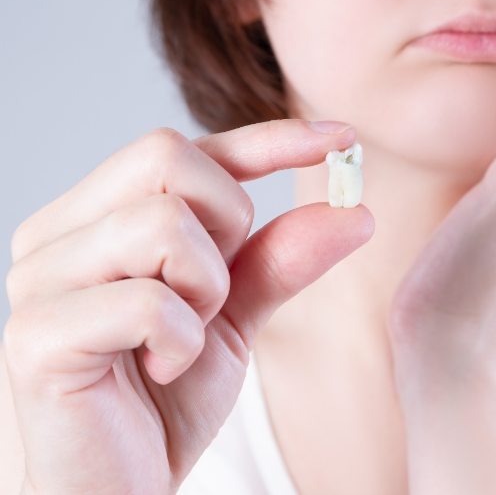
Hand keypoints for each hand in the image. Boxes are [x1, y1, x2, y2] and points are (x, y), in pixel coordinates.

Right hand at [3, 121, 373, 493]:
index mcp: (98, 217)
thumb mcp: (233, 319)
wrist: (109, 492)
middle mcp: (59, 233)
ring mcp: (41, 281)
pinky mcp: (38, 337)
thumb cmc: (159, 402)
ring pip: (163, 226)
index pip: (188, 149)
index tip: (342, 138)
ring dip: (205, 291)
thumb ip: (281, 261)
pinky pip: (150, 301)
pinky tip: (160, 371)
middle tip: (211, 294)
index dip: (267, 139)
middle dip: (225, 223)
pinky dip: (182, 341)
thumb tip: (354, 212)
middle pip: (168, 157)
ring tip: (181, 343)